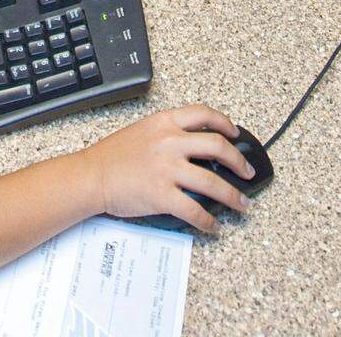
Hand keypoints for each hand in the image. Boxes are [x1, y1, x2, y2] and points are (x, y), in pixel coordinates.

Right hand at [84, 105, 252, 231]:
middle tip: (247, 173)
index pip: (203, 114)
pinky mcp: (162, 195)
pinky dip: (208, 221)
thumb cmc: (112, 155)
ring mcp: (167, 169)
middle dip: (239, 162)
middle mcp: (169, 142)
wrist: (92, 175)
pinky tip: (214, 225)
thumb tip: (196, 148)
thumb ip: (168, 134)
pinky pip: (195, 210)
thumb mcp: (143, 131)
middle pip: (217, 146)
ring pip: (212, 182)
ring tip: (242, 204)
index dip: (225, 123)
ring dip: (233, 196)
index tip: (235, 133)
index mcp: (164, 122)